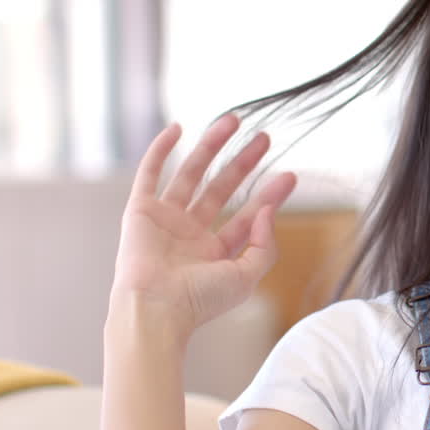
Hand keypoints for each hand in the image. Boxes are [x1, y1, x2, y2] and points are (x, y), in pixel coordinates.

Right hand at [110, 114, 297, 337]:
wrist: (156, 309)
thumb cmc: (200, 300)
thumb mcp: (247, 275)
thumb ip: (265, 244)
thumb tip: (267, 210)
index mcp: (214, 253)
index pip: (245, 216)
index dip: (268, 196)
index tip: (289, 175)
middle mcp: (189, 234)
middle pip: (221, 188)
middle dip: (243, 162)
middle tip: (264, 138)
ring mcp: (165, 220)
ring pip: (191, 174)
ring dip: (210, 146)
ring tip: (233, 120)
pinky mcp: (140, 211)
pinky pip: (149, 174)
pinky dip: (160, 151)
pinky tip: (178, 128)